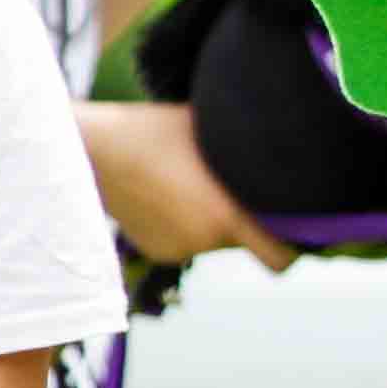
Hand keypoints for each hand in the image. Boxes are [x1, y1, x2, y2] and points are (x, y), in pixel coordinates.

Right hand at [81, 97, 294, 274]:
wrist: (93, 150)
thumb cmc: (157, 128)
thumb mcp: (213, 132)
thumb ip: (250, 153)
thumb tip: (289, 145)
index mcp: (227, 216)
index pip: (279, 259)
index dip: (292, 251)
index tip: (293, 235)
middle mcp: (205, 241)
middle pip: (244, 242)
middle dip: (243, 223)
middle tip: (226, 189)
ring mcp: (178, 248)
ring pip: (212, 240)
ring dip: (210, 221)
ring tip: (187, 184)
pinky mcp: (156, 249)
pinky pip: (185, 241)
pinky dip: (183, 225)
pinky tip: (164, 195)